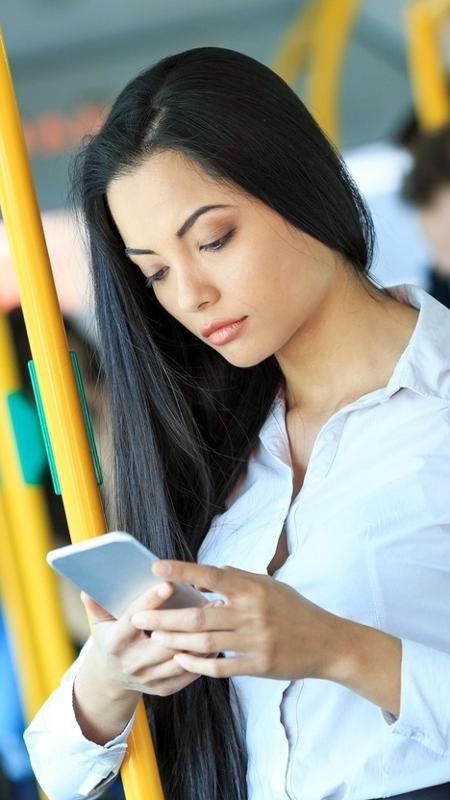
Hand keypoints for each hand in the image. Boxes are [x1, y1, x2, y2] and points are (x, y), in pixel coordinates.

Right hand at [80, 582, 221, 697]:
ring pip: (181, 658)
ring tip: (221, 617)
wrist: (112, 679)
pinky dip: (204, 658)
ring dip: (203, 639)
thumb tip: (87, 588)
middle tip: (212, 599)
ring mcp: (149, 679)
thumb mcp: (100, 624)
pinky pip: (188, 674)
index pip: (134, 619)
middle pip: (164, 641)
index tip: (169, 583)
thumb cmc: (111, 640)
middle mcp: (132, 663)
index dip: (151, 601)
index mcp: (116, 643)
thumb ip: (98, 606)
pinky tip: (219, 639)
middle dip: (189, 621)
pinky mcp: (163, 689)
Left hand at [130, 561, 347, 680]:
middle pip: (198, 616)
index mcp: (253, 589)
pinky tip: (180, 660)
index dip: (182, 571)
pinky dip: (198, 664)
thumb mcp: (270, 585)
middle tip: (138, 618)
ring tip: (153, 638)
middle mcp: (252, 614)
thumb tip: (208, 574)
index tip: (156, 568)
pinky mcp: (259, 666)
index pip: (211, 576)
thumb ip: (239, 578)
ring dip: (175, 641)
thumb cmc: (295, 610)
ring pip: (205, 643)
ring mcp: (255, 642)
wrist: (327, 643)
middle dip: (164, 618)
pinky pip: (221, 667)